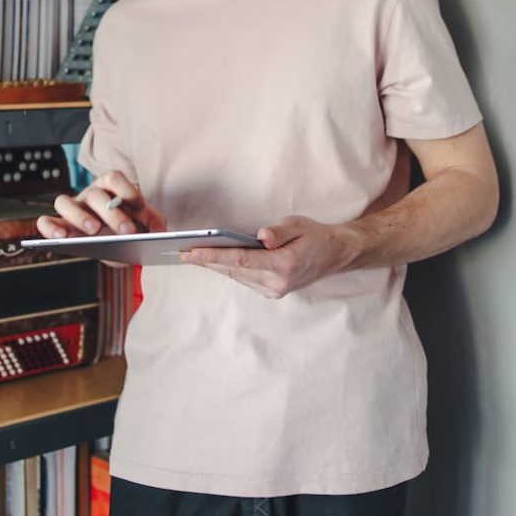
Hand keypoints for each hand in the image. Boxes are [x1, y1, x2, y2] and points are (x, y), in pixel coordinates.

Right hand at [36, 169, 166, 239]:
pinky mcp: (58, 225)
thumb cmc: (128, 228)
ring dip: (78, 215)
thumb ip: (154, 223)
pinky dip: (49, 228)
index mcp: (110, 187)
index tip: (139, 206)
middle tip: (127, 231)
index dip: (126, 190)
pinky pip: (46, 222)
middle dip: (112, 213)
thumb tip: (160, 231)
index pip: (114, 178)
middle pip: (95, 195)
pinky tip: (61, 239)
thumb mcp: (144, 224)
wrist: (116, 244)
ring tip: (93, 231)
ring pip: (64, 202)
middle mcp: (88, 194)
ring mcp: (72, 209)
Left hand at [181, 216, 352, 298]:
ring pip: (237, 277)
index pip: (240, 260)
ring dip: (214, 267)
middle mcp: (278, 282)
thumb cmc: (315, 235)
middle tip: (181, 253)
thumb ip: (279, 231)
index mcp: (284, 265)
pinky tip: (213, 261)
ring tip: (191, 256)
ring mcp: (275, 290)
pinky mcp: (273, 291)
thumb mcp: (298, 224)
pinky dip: (228, 270)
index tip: (191, 252)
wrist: (335, 255)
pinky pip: (245, 280)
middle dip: (206, 261)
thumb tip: (260, 236)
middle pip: (234, 271)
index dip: (213, 255)